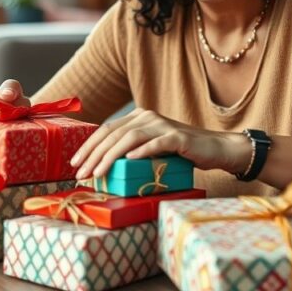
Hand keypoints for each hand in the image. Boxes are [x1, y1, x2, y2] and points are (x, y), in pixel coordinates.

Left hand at [69, 108, 250, 179]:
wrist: (216, 149)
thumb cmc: (181, 153)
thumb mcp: (151, 150)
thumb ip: (131, 151)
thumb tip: (102, 167)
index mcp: (138, 117)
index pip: (107, 130)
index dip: (88, 146)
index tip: (74, 164)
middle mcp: (148, 117)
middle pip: (113, 134)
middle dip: (93, 154)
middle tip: (80, 173)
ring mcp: (163, 126)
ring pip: (129, 138)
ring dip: (110, 156)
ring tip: (98, 172)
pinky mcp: (179, 138)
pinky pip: (157, 143)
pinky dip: (142, 151)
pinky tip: (129, 160)